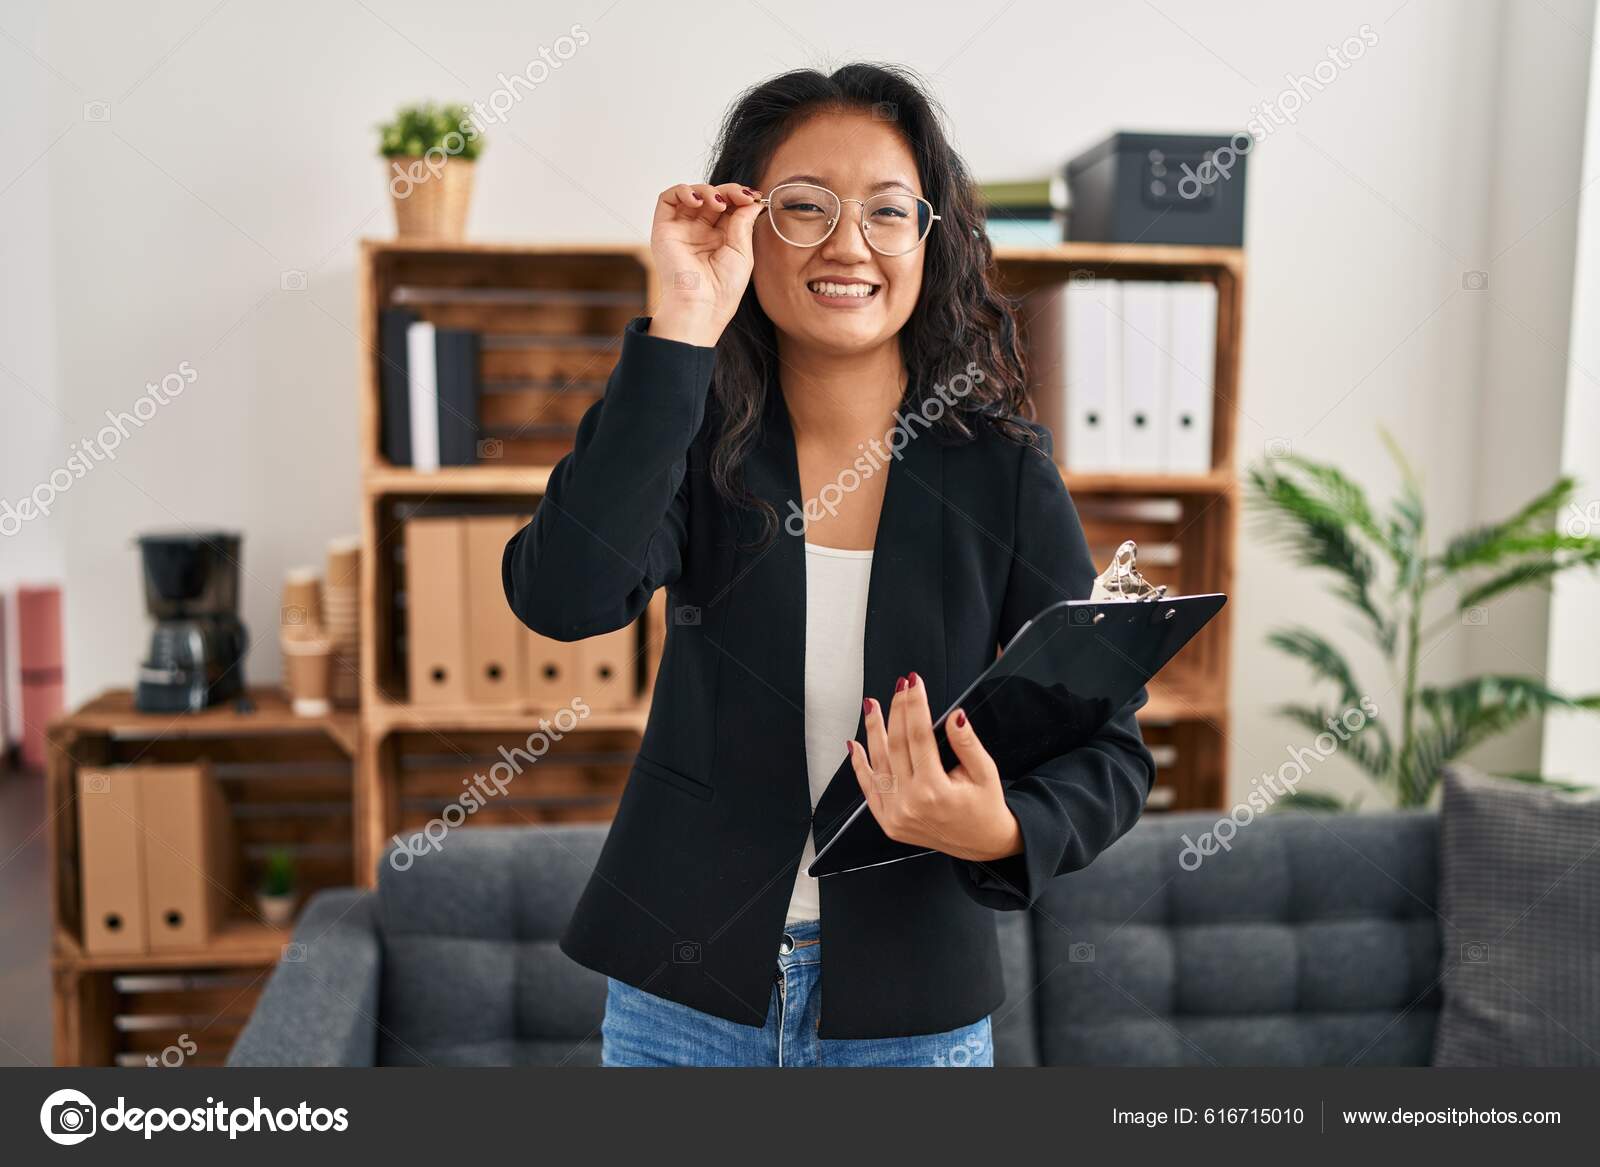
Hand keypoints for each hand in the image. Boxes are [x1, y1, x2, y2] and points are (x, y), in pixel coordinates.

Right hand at [647, 181, 764, 347]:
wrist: (700, 306)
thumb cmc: (723, 289)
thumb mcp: (742, 251)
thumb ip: (743, 222)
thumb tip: (751, 199)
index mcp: (719, 239)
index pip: (729, 207)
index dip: (740, 197)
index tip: (754, 197)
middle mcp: (699, 232)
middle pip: (712, 197)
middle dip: (728, 191)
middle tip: (741, 196)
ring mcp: (681, 230)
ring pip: (691, 194)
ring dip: (707, 190)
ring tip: (718, 203)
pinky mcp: (663, 229)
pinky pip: (667, 199)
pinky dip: (682, 191)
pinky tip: (698, 200)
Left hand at [847, 672, 1024, 862]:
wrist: (982, 842)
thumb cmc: (985, 806)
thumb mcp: (985, 772)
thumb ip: (967, 743)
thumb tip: (954, 716)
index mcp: (935, 790)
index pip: (918, 735)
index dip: (914, 705)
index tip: (914, 684)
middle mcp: (910, 803)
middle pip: (896, 744)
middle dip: (897, 710)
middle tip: (899, 686)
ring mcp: (895, 814)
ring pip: (878, 762)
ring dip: (873, 730)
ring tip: (873, 706)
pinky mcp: (888, 821)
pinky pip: (868, 788)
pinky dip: (859, 765)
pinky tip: (854, 744)